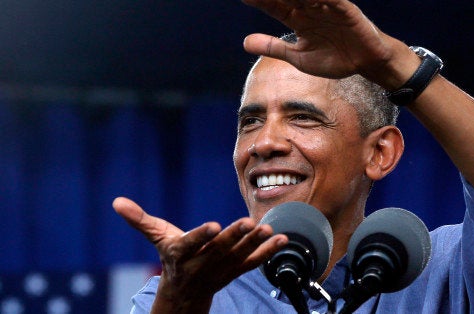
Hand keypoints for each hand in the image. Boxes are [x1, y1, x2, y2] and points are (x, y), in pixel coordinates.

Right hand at [112, 197, 286, 311]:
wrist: (185, 292)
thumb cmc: (172, 257)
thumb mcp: (157, 238)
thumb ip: (140, 220)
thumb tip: (116, 202)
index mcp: (181, 254)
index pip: (189, 244)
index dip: (200, 236)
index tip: (212, 225)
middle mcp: (201, 264)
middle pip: (218, 250)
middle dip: (233, 237)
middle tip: (247, 222)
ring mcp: (221, 270)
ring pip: (239, 257)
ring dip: (254, 243)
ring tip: (267, 229)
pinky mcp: (236, 272)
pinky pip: (253, 263)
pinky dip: (268, 252)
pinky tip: (281, 239)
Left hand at [241, 0, 417, 87]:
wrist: (366, 63)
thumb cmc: (334, 58)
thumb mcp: (298, 57)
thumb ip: (273, 47)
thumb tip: (244, 42)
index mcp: (298, 19)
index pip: (274, 6)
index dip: (259, 1)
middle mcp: (310, 8)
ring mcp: (327, 7)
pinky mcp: (345, 8)